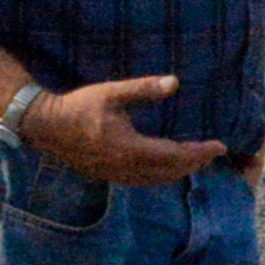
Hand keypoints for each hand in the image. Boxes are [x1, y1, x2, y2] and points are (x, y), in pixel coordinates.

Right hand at [17, 74, 226, 183]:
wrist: (45, 126)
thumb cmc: (78, 106)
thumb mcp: (112, 93)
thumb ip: (144, 89)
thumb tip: (175, 82)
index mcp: (130, 148)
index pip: (175, 156)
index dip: (199, 153)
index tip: (219, 146)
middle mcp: (125, 167)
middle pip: (169, 172)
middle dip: (194, 163)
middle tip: (213, 153)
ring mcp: (115, 174)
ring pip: (155, 180)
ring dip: (178, 172)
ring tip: (196, 161)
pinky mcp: (107, 176)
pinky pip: (141, 182)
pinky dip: (160, 176)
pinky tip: (166, 168)